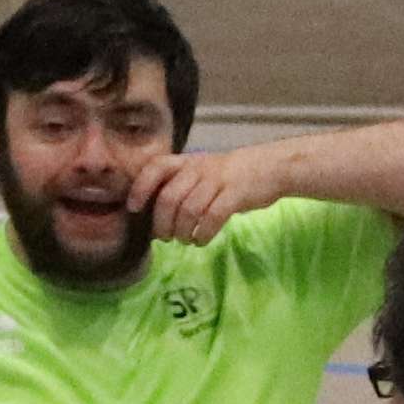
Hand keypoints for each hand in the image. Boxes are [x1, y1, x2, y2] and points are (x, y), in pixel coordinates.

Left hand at [135, 143, 285, 245]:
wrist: (270, 167)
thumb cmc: (228, 176)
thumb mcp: (201, 173)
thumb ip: (179, 187)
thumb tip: (153, 217)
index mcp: (186, 162)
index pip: (155, 167)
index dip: (140, 188)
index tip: (133, 208)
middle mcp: (198, 168)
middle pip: (169, 198)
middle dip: (162, 223)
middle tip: (164, 237)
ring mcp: (217, 180)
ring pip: (189, 210)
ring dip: (182, 232)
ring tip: (184, 240)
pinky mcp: (235, 194)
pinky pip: (212, 217)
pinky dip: (202, 234)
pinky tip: (201, 241)